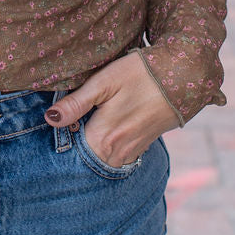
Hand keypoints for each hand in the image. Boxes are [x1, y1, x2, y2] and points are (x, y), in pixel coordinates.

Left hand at [45, 51, 177, 166]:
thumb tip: (49, 119)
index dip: (61, 143)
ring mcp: (133, 151)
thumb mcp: (104, 82)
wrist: (185, 75)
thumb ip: (76, 103)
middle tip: (69, 129)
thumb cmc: (142, 73)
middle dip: (75, 150)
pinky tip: (106, 130)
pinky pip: (118, 156)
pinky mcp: (144, 145)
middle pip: (87, 160)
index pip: (72, 154)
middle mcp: (118, 152)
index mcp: (104, 137)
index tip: (54, 131)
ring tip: (85, 129)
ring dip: (91, 150)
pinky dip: (108, 148)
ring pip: (103, 160)